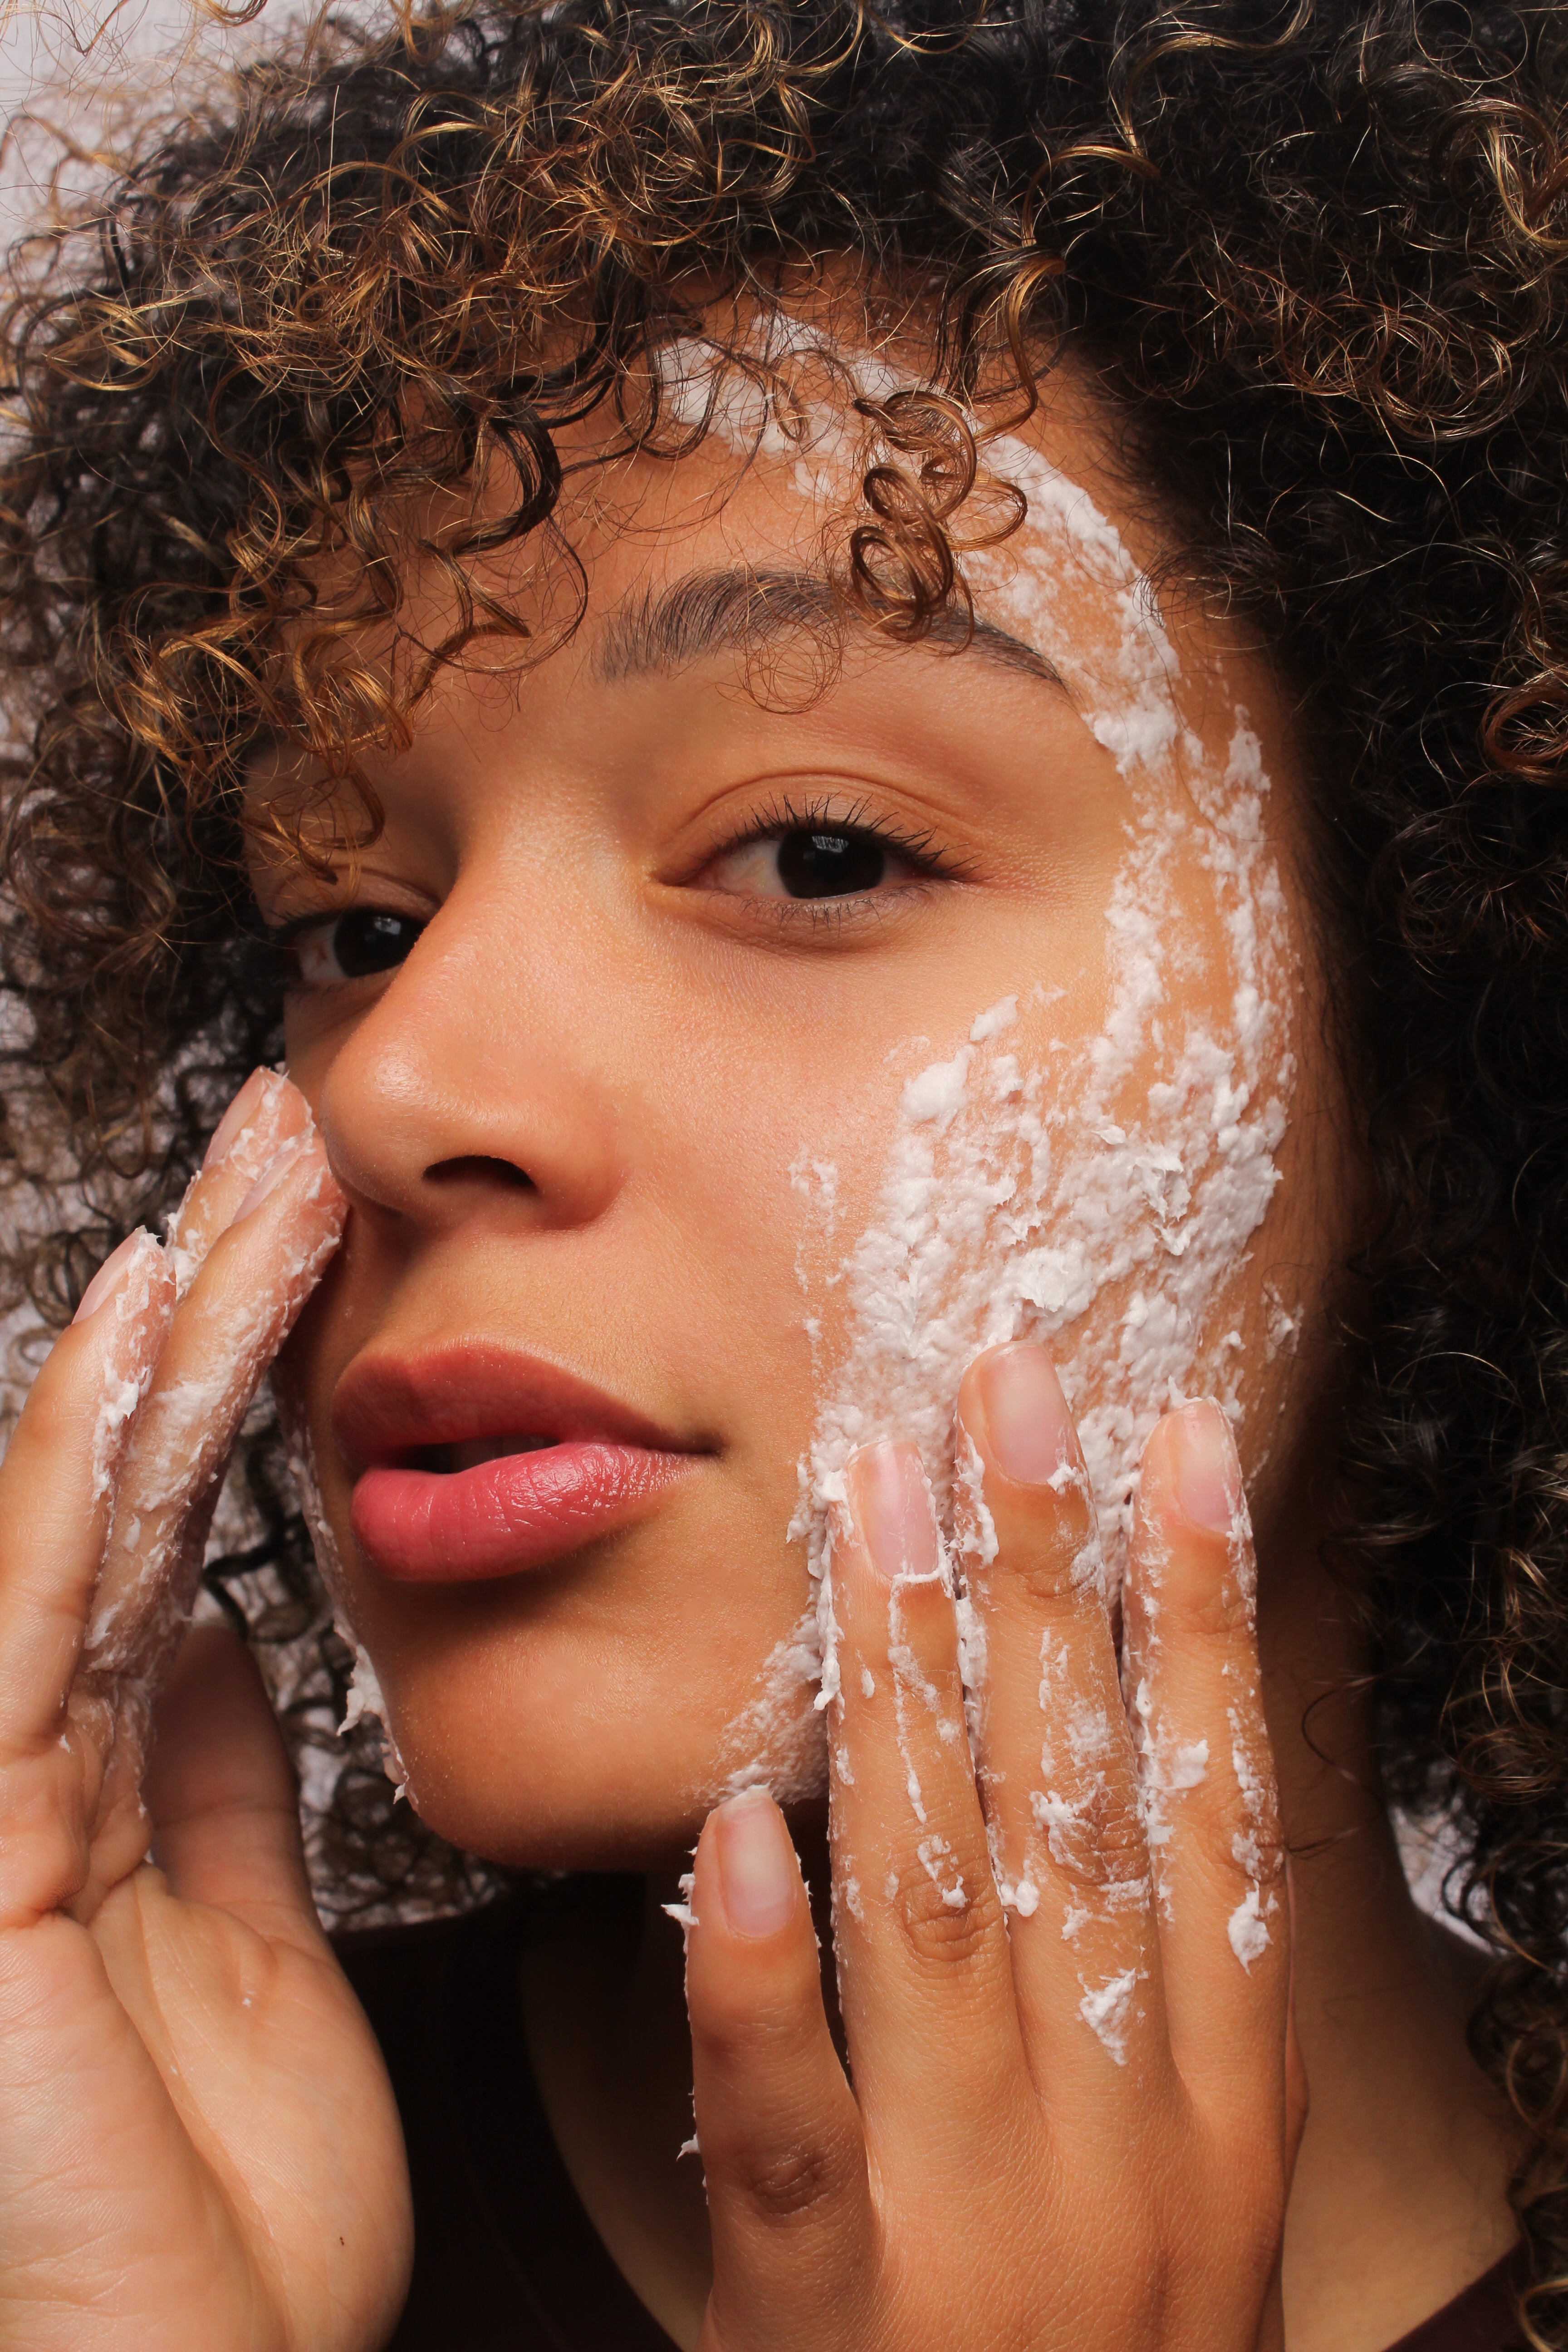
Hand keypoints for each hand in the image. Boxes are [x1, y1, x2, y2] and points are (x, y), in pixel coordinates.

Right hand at [0, 1070, 410, 2351]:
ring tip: (243, 1182)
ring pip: (81, 1508)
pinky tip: (138, 1325)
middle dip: (207, 1298)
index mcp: (105, 1768)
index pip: (176, 1512)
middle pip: (128, 1477)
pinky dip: (80, 1456)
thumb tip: (219, 1625)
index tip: (309, 1226)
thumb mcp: (249, 1950)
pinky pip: (36, 1612)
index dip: (235, 1361)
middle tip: (286, 1136)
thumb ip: (210, 1785)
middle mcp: (32, 1747)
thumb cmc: (220, 2217)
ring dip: (165, 1332)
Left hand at [683, 1342, 1304, 2351]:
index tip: (1181, 1449)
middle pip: (1081, 1806)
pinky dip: (757, 1969)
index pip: (1219, 1813)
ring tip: (885, 1501)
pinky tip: (736, 1819)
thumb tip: (1130, 1769)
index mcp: (1222, 2111)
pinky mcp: (828, 2307)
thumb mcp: (1184, 2197)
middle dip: (1048, 1578)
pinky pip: (784, 2113)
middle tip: (1014, 1390)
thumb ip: (1157, 2009)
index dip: (1204, 1619)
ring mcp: (979, 2220)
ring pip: (941, 1903)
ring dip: (910, 1683)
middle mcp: (1123, 2139)